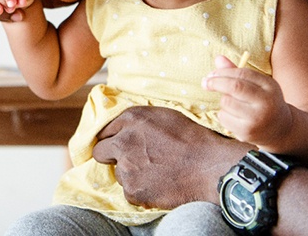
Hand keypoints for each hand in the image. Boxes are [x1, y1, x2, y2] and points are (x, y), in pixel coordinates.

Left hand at [92, 106, 247, 209]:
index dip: (111, 138)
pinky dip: (140, 190)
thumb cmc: (190, 138)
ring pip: (117, 173)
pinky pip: (129, 191)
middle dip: (111, 155)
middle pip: (100, 151)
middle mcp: (123, 140)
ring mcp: (126, 166)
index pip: (104, 129)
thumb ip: (137, 121)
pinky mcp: (132, 189)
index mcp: (131, 118)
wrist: (207, 165)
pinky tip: (157, 183)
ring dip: (130, 173)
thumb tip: (123, 128)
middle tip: (129, 160)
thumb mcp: (162, 116)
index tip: (116, 144)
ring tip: (154, 171)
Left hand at [202, 55, 292, 149]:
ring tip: (233, 105)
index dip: (224, 71)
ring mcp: (257, 119)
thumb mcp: (256, 84)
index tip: (211, 74)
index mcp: (270, 86)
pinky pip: (224, 117)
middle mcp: (266, 102)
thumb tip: (218, 58)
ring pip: (227, 102)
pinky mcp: (247, 132)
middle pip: (235, 87)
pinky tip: (235, 117)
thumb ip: (237, 72)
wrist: (280, 129)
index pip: (243, 73)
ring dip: (223, 101)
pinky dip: (223, 115)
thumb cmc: (262, 100)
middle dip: (216, 82)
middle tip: (205, 82)